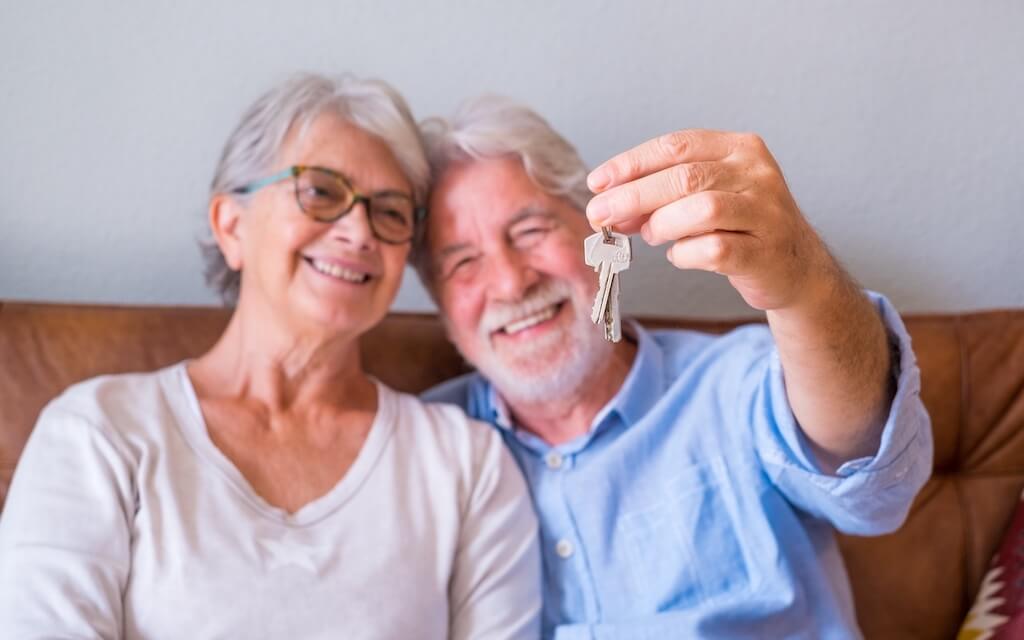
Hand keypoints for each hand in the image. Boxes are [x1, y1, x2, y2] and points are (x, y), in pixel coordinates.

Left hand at [585, 129, 835, 310]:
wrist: (795, 266)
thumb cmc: (740, 225)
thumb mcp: (704, 196)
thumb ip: (661, 194)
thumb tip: (609, 204)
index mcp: (739, 148)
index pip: (675, 145)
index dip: (630, 164)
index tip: (597, 182)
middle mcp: (756, 174)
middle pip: (683, 177)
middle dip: (632, 196)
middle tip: (600, 215)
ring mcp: (765, 212)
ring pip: (701, 210)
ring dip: (662, 225)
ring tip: (652, 235)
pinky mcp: (765, 252)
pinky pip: (713, 250)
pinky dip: (684, 255)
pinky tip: (679, 255)